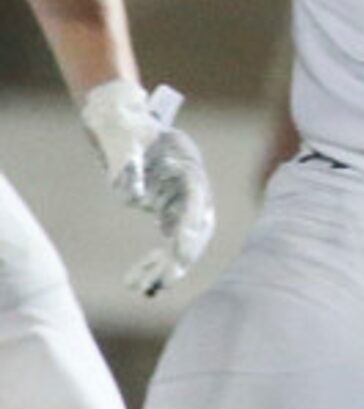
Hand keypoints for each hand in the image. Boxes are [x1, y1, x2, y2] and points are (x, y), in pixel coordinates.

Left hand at [80, 79, 216, 294]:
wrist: (123, 120)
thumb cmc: (124, 126)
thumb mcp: (123, 139)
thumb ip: (128, 166)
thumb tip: (134, 200)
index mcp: (189, 170)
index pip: (196, 207)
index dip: (189, 232)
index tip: (178, 254)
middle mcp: (192, 191)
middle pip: (194, 233)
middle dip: (178, 261)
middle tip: (159, 284)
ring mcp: (181, 203)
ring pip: (181, 245)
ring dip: (164, 269)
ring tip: (139, 288)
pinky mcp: (169, 211)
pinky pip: (167, 245)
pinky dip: (154, 263)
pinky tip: (137, 280)